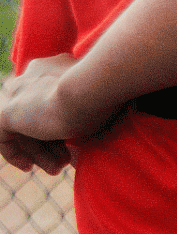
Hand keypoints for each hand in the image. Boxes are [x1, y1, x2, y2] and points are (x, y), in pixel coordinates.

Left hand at [1, 55, 114, 172]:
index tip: (72, 142)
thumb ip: (85, 107)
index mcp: (55, 65)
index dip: (60, 123)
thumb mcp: (98, 100)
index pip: (49, 97)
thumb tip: (88, 130)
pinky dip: (14, 153)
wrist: (93, 87)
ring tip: (56, 168)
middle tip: (65, 160)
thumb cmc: (109, 92)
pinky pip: (4, 137)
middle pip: (35, 114)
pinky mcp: (8, 111)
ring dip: (38, 151)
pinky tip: (27, 166)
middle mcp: (33, 74)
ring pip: (24, 127)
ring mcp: (19, 92)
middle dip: (49, 141)